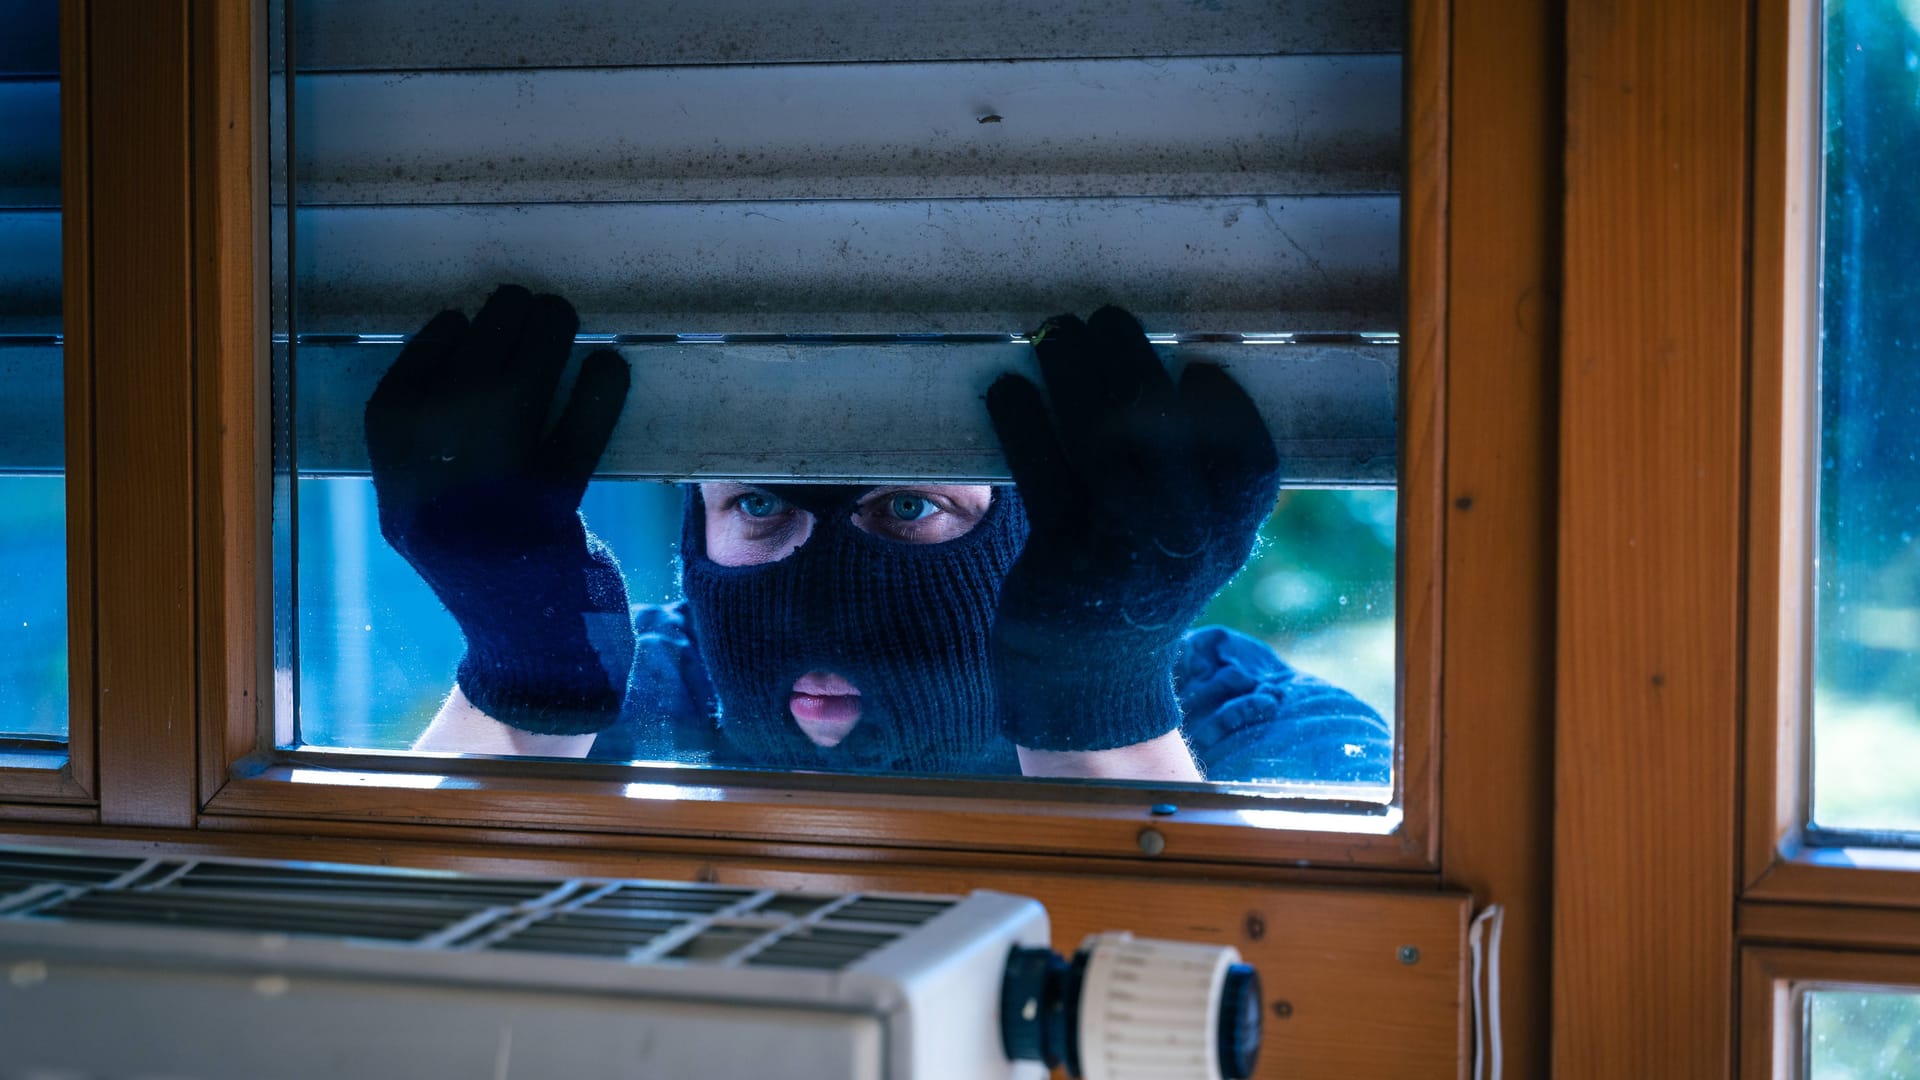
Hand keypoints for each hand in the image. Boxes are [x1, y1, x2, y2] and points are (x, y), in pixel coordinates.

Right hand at [365, 285, 634, 734]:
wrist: (518, 640)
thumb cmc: (471, 551)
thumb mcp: (418, 494)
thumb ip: (423, 425)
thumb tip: (455, 334)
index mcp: (391, 450)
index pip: (424, 355)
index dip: (458, 331)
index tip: (474, 318)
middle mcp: (430, 460)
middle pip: (478, 346)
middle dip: (511, 317)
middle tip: (533, 307)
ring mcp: (487, 482)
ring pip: (523, 372)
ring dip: (550, 332)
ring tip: (562, 318)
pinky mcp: (551, 504)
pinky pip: (578, 427)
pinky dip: (599, 390)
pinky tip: (608, 367)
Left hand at [986, 306, 1279, 751]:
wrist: (1086, 684)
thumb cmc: (1138, 582)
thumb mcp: (1192, 538)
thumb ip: (1198, 470)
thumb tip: (1190, 364)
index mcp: (1231, 533)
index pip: (1246, 455)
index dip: (1223, 405)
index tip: (1195, 366)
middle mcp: (1188, 544)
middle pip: (1164, 430)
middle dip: (1128, 362)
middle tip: (1102, 316)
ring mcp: (1124, 557)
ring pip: (1102, 445)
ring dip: (1074, 377)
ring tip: (1054, 332)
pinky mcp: (1062, 567)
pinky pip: (1043, 480)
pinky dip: (1023, 427)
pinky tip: (1007, 389)